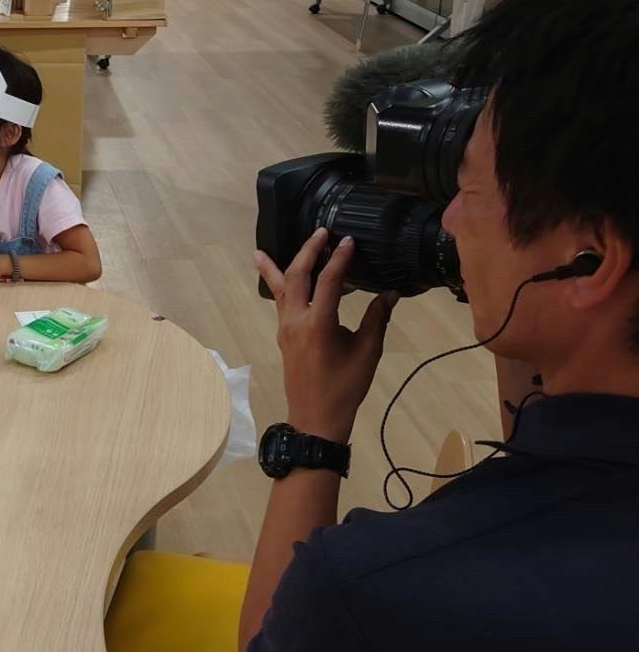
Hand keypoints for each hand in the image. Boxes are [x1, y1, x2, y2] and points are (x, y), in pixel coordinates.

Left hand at [254, 229, 396, 442]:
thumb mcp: (367, 353)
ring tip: (260, 251)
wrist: (316, 419)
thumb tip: (390, 293)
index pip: (329, 281)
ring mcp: (285, 327)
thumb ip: (376, 319)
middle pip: (296, 276)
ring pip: (279, 288)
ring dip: (276, 267)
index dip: (339, 258)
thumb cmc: (345, 388)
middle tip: (319, 232)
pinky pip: (278, 302)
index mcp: (318, 323)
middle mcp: (296, 320)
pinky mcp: (282, 334)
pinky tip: (275, 280)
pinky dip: (276, 286)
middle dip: (307, 251)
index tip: (348, 240)